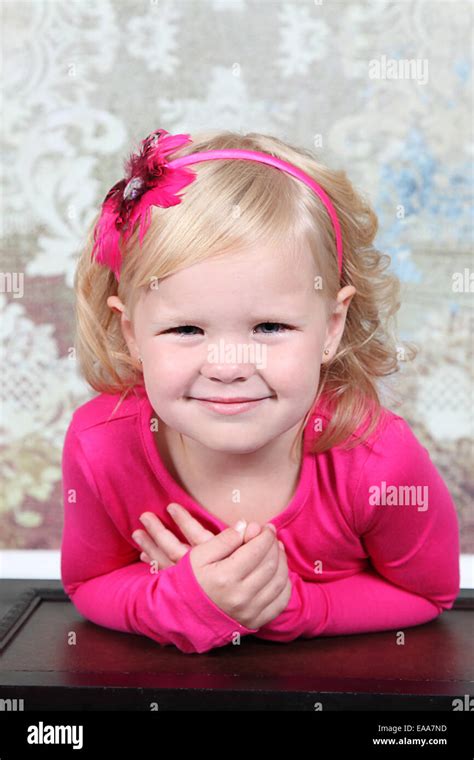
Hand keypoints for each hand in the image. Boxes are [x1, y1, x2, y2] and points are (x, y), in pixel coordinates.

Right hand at [131, 504, 290, 627]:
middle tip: (271, 536)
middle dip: (274, 546)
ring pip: (279, 582)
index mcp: (225, 577)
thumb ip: (224, 539)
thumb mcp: (198, 555)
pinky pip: (280, 602)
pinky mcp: (255, 622)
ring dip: (282, 562)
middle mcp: (240, 596)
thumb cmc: (190, 581)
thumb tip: (247, 526)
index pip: (257, 550)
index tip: (265, 527)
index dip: (265, 535)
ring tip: (276, 550)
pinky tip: (279, 573)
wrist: (183, 615)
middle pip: (270, 564)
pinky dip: (284, 584)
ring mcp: (250, 612)